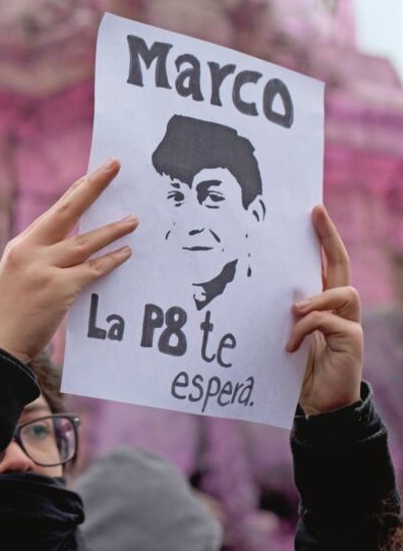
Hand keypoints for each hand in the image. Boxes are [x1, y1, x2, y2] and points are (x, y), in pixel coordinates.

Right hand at [0, 158, 136, 362]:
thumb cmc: (9, 315)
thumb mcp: (17, 277)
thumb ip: (40, 259)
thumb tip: (74, 248)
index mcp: (21, 246)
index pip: (53, 212)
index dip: (75, 191)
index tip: (93, 174)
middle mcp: (30, 251)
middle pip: (68, 210)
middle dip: (93, 186)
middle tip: (114, 166)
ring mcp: (44, 269)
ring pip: (85, 241)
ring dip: (113, 229)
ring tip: (134, 220)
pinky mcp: (59, 289)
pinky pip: (92, 270)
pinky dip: (111, 261)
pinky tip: (126, 253)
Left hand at [286, 205, 362, 415]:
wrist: (318, 402)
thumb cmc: (297, 365)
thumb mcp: (285, 331)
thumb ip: (282, 310)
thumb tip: (259, 281)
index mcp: (324, 301)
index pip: (327, 261)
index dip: (323, 236)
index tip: (312, 208)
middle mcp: (340, 308)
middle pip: (342, 264)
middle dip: (329, 237)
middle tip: (315, 212)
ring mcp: (350, 323)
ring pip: (345, 292)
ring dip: (315, 299)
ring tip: (293, 312)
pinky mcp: (352, 341)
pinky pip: (330, 323)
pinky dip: (306, 329)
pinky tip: (290, 346)